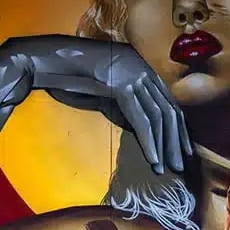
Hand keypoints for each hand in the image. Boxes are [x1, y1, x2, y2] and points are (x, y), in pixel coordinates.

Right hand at [26, 36, 192, 174]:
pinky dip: (149, 142)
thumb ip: (124, 106)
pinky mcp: (122, 86)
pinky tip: (153, 159)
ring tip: (168, 167)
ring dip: (165, 145)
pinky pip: (141, 120)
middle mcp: (141, 67)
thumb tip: (142, 129)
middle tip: (181, 163)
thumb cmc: (70, 76)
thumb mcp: (104, 92)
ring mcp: (133, 75)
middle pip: (168, 109)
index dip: (177, 127)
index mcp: (140, 65)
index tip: (182, 148)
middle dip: (176, 139)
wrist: (47, 62)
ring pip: (158, 116)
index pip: (167, 100)